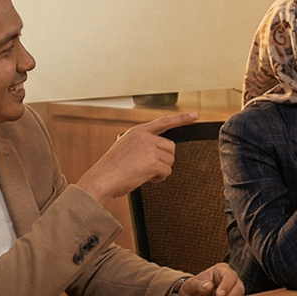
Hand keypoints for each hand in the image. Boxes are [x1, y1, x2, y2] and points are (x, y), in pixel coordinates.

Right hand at [76, 112, 197, 208]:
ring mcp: (149, 148)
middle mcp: (144, 137)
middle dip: (164, 160)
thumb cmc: (110, 168)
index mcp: (138, 132)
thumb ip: (141, 144)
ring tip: (144, 173)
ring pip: (170, 161)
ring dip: (161, 170)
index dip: (182, 119)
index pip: (164, 121)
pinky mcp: (152, 162)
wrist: (101, 179)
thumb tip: (158, 151)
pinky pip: (167, 172)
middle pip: (171, 148)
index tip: (195, 116)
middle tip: (149, 168)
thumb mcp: (124, 147)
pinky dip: (159, 178)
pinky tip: (147, 179)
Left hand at [176, 263, 245, 295]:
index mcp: (221, 271)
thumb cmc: (191, 291)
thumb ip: (198, 285)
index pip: (230, 276)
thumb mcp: (189, 286)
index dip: (226, 286)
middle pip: (240, 289)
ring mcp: (234, 294)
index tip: (218, 295)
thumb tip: (208, 286)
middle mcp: (231, 281)